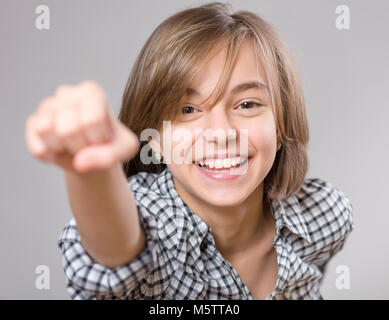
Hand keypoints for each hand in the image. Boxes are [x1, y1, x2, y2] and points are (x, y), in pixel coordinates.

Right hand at [25, 80, 139, 172]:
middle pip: (67, 128)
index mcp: (92, 91)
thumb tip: (80, 162)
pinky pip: (37, 146)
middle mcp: (67, 93)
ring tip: (74, 145)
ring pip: (46, 131)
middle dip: (81, 146)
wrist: (93, 153)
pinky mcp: (33, 123)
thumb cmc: (111, 143)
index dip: (99, 137)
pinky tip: (61, 151)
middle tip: (88, 144)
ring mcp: (47, 106)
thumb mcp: (124, 149)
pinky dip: (51, 156)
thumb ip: (110, 155)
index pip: (91, 119)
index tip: (103, 136)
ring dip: (63, 149)